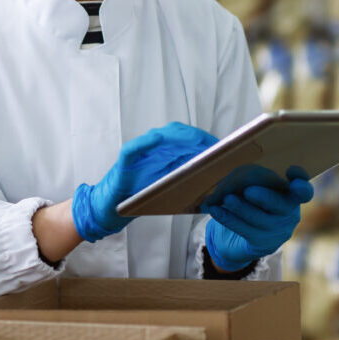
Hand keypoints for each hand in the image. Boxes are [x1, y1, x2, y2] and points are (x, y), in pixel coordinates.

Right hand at [72, 122, 217, 241]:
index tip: (223, 146)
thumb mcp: (171, 187)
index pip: (188, 138)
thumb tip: (217, 175)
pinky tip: (158, 140)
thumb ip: (188, 177)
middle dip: (197, 138)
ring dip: (178, 137)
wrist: (114, 206)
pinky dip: (147, 142)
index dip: (205, 139)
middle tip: (214, 145)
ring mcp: (140, 149)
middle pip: (177, 133)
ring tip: (195, 142)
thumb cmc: (143, 196)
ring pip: (160, 136)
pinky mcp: (126, 157)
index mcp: (167, 152)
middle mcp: (154, 146)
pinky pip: (136, 147)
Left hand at [203, 166, 313, 271]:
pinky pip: (244, 230)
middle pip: (282, 205)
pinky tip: (215, 210)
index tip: (291, 170)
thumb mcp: (255, 189)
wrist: (240, 238)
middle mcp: (289, 214)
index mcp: (291, 196)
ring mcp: (278, 231)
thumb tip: (231, 176)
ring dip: (241, 208)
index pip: (304, 191)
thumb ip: (251, 181)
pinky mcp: (263, 244)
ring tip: (227, 199)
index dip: (301, 182)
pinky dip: (228, 218)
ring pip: (260, 219)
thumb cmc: (250, 204)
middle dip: (266, 197)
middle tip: (248, 191)